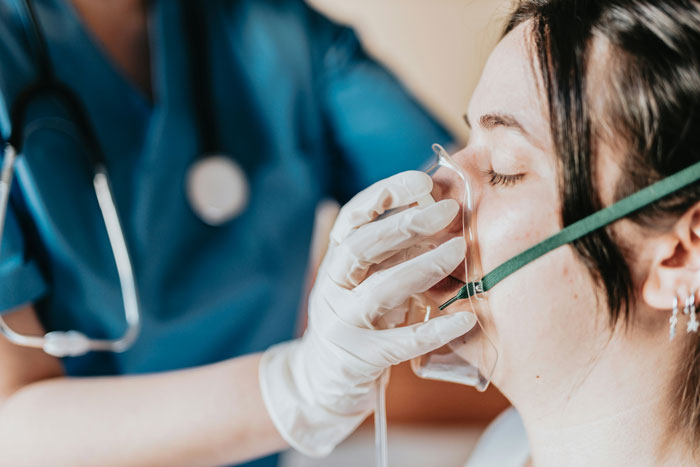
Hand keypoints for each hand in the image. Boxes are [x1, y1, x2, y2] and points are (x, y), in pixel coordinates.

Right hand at [259, 171, 475, 456]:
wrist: (324, 377)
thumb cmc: (360, 317)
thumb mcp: (371, 278)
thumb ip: (396, 251)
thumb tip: (441, 215)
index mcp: (336, 260)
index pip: (353, 217)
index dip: (385, 195)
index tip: (423, 180)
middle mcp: (332, 287)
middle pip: (360, 247)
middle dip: (405, 224)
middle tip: (450, 210)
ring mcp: (342, 323)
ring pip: (378, 290)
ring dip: (422, 267)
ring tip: (460, 249)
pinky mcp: (360, 358)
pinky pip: (401, 343)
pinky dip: (435, 330)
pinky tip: (466, 318)